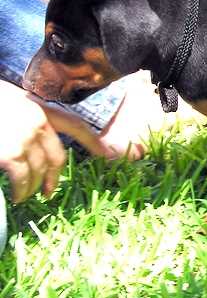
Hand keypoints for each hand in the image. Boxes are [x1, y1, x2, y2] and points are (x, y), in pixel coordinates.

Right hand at [0, 81, 112, 202]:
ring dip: (34, 187)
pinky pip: (22, 178)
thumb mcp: (10, 100)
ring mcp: (25, 138)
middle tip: (49, 190)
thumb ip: (26, 116)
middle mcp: (37, 122)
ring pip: (40, 170)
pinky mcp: (10, 154)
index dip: (91, 140)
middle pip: (57, 156)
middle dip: (54, 176)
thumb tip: (32, 140)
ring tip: (25, 196)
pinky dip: (21, 191)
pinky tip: (17, 197)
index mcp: (38, 107)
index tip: (105, 154)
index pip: (74, 124)